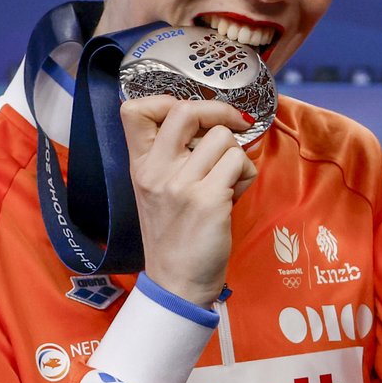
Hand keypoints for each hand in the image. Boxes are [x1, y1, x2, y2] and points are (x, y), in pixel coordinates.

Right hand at [121, 96, 256, 305]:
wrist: (177, 282)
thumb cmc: (174, 235)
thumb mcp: (157, 190)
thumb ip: (172, 156)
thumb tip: (211, 123)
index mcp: (139, 165)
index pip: (135, 109)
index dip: (167, 100)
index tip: (191, 115)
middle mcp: (156, 171)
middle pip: (186, 110)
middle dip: (219, 112)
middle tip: (234, 126)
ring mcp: (182, 184)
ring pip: (223, 138)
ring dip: (236, 155)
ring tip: (228, 181)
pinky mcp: (209, 199)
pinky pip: (240, 163)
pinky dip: (246, 175)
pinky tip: (234, 195)